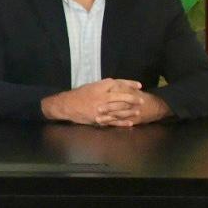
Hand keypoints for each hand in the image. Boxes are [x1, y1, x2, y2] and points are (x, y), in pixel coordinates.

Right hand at [42, 79, 167, 126]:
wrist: (66, 105)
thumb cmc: (79, 95)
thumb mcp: (91, 86)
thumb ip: (104, 87)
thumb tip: (118, 86)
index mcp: (99, 87)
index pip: (117, 83)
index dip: (129, 84)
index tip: (139, 85)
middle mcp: (101, 97)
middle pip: (121, 97)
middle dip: (132, 99)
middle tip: (141, 100)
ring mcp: (101, 109)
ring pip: (119, 110)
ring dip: (130, 111)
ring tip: (138, 111)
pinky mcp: (99, 118)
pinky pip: (113, 121)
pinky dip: (122, 123)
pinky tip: (130, 123)